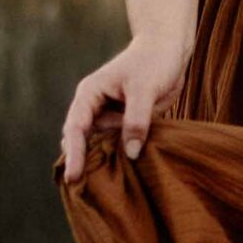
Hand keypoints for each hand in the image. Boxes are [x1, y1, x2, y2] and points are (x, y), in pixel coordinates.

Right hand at [59, 33, 191, 182]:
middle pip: (82, 141)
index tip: (74, 177)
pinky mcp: (125, 122)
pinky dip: (120, 158)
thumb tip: (130, 153)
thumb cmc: (153, 61)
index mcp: (90, 94)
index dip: (74, 154)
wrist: (169, 49)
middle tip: (83, 194)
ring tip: (104, 192)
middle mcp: (95, 107)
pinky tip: (126, 176)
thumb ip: (137, 119)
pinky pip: (119, 144)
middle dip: (82, 163)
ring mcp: (110, 116)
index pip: (75, 128)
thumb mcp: (145, 88)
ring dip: (103, 163)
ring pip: (101, 146)